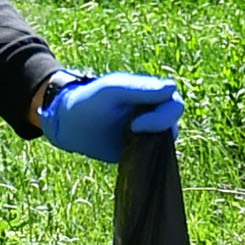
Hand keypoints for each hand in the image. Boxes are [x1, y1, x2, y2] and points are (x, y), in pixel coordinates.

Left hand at [38, 71, 182, 164]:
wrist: (70, 125)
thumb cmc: (89, 101)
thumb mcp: (112, 90)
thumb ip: (140, 88)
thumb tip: (171, 88)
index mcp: (150, 92)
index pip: (174, 103)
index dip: (163, 116)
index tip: (136, 124)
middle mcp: (154, 110)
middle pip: (174, 122)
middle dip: (159, 129)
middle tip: (131, 132)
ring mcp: (149, 130)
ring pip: (167, 139)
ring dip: (153, 143)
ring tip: (128, 142)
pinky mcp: (141, 147)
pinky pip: (156, 154)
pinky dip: (148, 155)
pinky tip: (130, 153)